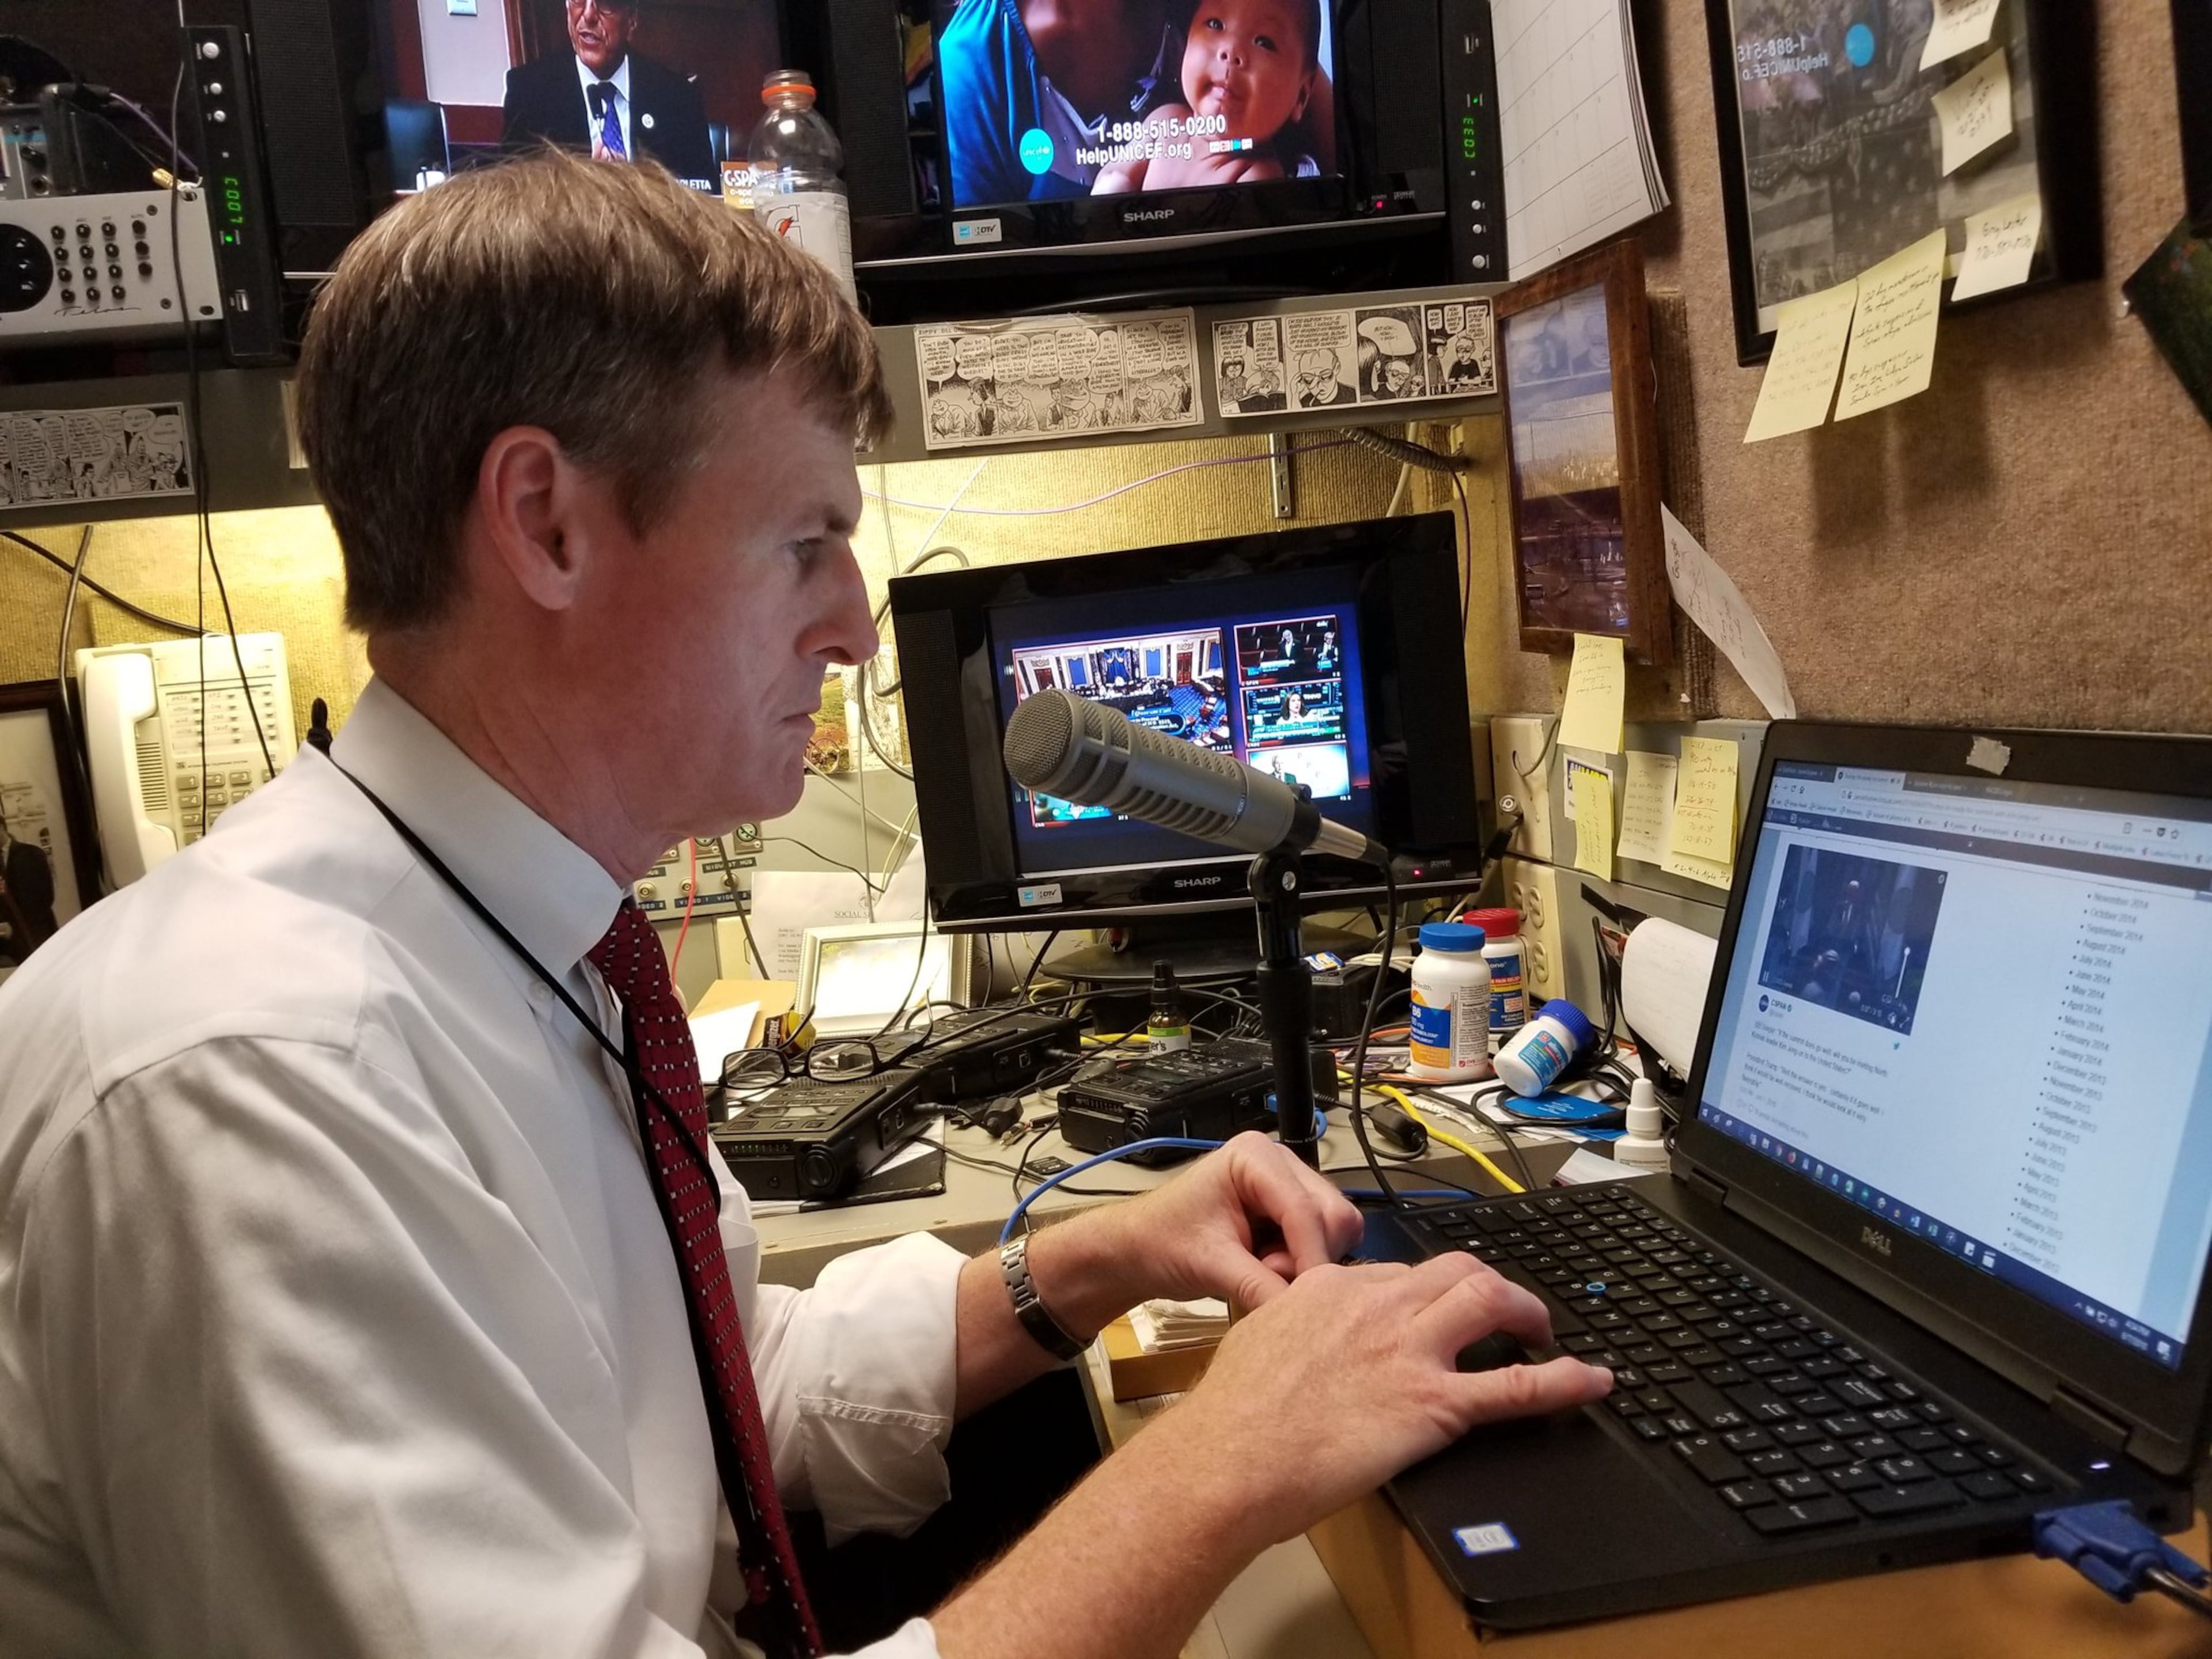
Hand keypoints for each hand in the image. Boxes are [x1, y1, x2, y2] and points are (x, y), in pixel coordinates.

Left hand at [1042, 1132, 1364, 1327]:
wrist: (1141, 1249)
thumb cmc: (1162, 1243)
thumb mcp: (1209, 1264)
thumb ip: (1258, 1286)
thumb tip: (1301, 1317)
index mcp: (1256, 1156)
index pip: (1305, 1209)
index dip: (1311, 1257)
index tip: (1311, 1302)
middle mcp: (1281, 1162)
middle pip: (1332, 1215)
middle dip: (1309, 1257)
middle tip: (1266, 1277)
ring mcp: (1291, 1185)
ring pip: (1335, 1230)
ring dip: (1306, 1262)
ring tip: (1260, 1271)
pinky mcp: (1293, 1211)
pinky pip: (1324, 1241)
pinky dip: (1304, 1262)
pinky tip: (1269, 1268)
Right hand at [1154, 1252, 1613, 1547]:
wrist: (1231, 1456)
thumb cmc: (1234, 1413)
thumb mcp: (1259, 1337)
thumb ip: (1294, 1323)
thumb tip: (1305, 1334)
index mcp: (1332, 1287)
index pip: (1400, 1273)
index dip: (1427, 1291)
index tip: (1436, 1308)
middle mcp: (1378, 1305)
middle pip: (1456, 1270)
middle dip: (1490, 1285)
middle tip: (1505, 1312)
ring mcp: (1410, 1350)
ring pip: (1491, 1299)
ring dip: (1527, 1312)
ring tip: (1543, 1332)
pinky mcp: (1434, 1404)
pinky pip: (1517, 1385)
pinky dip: (1564, 1380)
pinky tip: (1592, 1380)